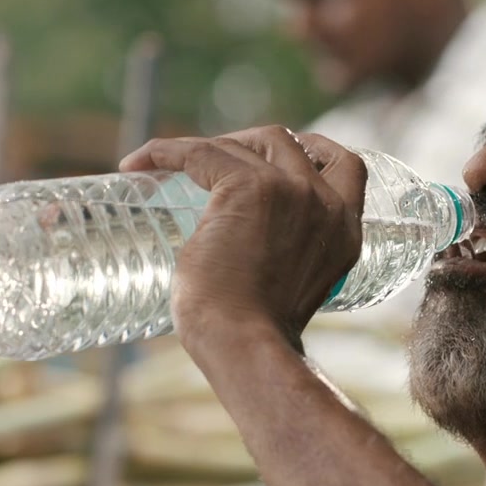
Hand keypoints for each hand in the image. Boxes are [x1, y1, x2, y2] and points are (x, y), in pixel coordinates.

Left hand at [118, 126, 367, 353]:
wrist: (244, 343)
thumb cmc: (254, 333)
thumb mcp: (290, 287)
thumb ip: (286, 258)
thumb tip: (248, 245)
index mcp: (345, 231)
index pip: (346, 166)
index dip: (312, 150)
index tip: (276, 156)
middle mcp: (327, 204)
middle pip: (290, 142)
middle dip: (251, 144)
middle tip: (212, 163)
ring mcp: (290, 191)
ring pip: (247, 145)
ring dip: (211, 146)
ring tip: (172, 164)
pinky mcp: (249, 187)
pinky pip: (201, 152)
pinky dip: (166, 152)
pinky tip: (138, 162)